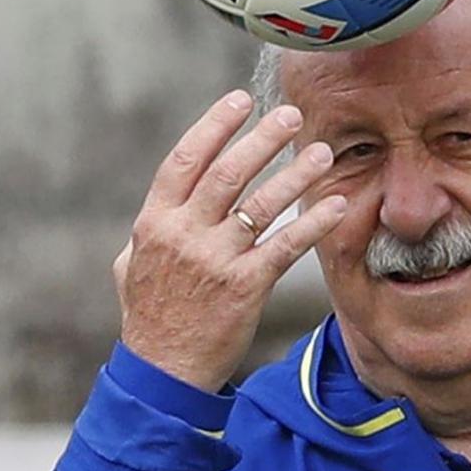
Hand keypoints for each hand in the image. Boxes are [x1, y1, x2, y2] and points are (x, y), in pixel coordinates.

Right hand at [112, 89, 347, 392]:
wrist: (163, 370)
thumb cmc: (151, 316)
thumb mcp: (133, 264)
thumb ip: (152, 229)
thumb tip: (169, 202)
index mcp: (154, 222)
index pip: (184, 159)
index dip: (214, 125)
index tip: (240, 100)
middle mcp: (184, 234)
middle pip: (227, 172)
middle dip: (263, 138)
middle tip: (294, 115)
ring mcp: (215, 260)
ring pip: (260, 204)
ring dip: (295, 174)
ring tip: (322, 151)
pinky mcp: (245, 287)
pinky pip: (285, 245)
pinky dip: (313, 222)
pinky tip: (336, 204)